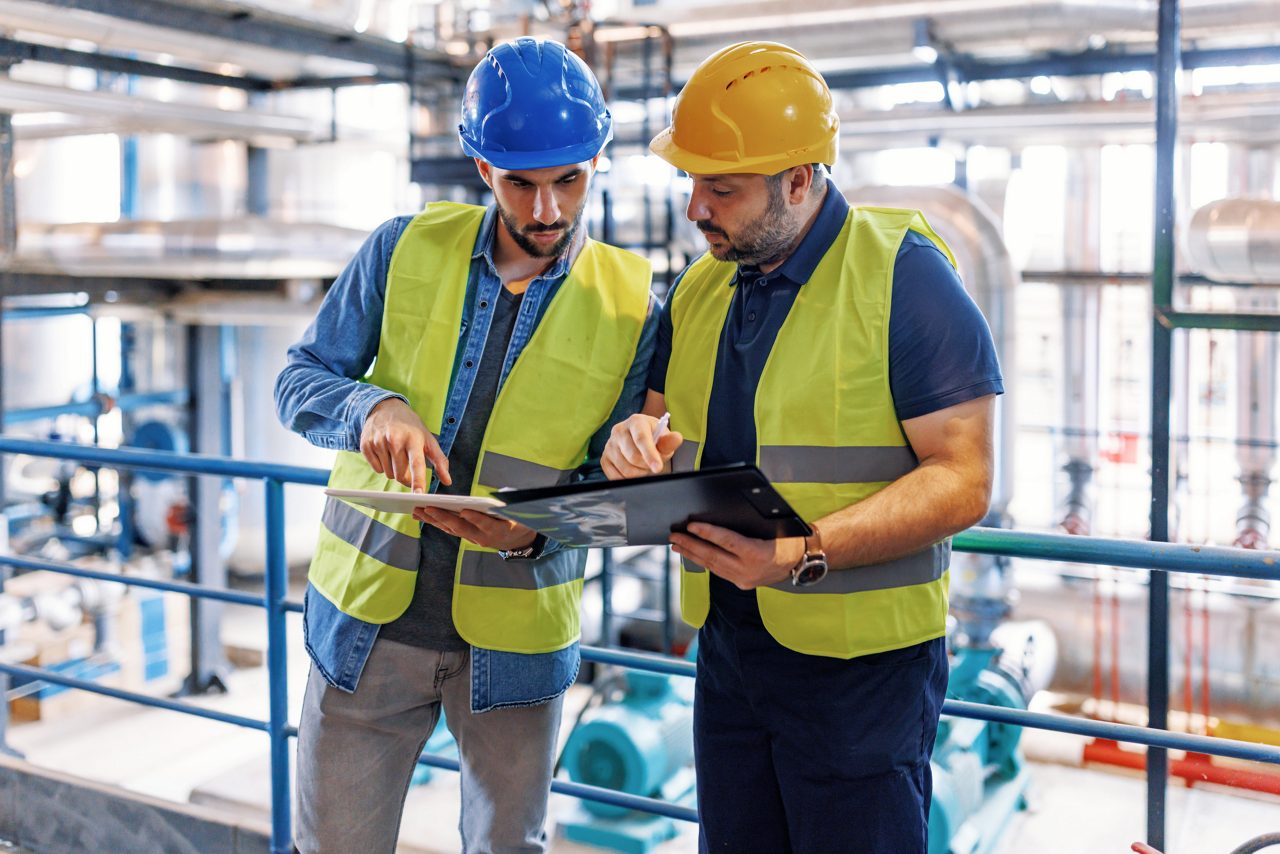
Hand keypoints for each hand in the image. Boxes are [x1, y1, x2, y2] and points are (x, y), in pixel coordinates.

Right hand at [360, 397, 450, 489]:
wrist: (385, 408)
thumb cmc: (410, 426)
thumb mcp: (428, 438)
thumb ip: (439, 460)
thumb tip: (448, 481)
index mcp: (413, 438)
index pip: (416, 464)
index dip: (418, 480)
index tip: (419, 494)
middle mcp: (394, 440)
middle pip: (400, 475)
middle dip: (406, 476)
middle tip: (408, 463)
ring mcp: (378, 442)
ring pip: (388, 474)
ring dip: (394, 470)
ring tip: (396, 454)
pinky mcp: (366, 445)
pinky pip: (377, 469)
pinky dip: (382, 466)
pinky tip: (385, 452)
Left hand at [414, 507, 537, 551]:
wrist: (517, 540)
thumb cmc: (519, 521)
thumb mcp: (521, 514)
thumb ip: (511, 505)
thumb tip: (504, 492)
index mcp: (499, 530)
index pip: (485, 524)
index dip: (475, 518)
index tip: (464, 511)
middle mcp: (483, 537)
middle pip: (461, 527)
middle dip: (443, 517)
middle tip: (428, 508)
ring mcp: (474, 538)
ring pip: (451, 529)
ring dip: (433, 521)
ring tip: (417, 510)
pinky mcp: (467, 536)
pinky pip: (450, 529)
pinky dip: (436, 522)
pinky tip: (423, 515)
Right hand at [602, 413, 683, 479]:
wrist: (640, 439)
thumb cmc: (653, 438)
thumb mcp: (664, 437)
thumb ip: (670, 440)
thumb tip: (677, 438)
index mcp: (635, 421)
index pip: (641, 439)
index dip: (650, 455)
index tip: (658, 468)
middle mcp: (619, 430)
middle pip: (633, 456)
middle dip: (647, 465)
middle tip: (653, 463)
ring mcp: (609, 445)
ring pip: (625, 469)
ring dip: (639, 473)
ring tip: (644, 465)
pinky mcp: (604, 459)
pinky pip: (616, 477)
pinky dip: (628, 479)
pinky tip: (634, 471)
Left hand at [669, 522, 804, 589]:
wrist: (802, 561)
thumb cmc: (789, 539)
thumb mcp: (774, 527)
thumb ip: (748, 525)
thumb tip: (719, 516)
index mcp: (757, 554)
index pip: (726, 541)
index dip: (706, 533)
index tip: (690, 526)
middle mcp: (749, 570)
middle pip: (713, 556)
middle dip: (690, 545)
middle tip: (674, 536)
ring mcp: (744, 580)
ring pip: (713, 566)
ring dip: (693, 555)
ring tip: (677, 546)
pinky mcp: (742, 584)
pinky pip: (719, 572)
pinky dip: (704, 562)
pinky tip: (694, 555)